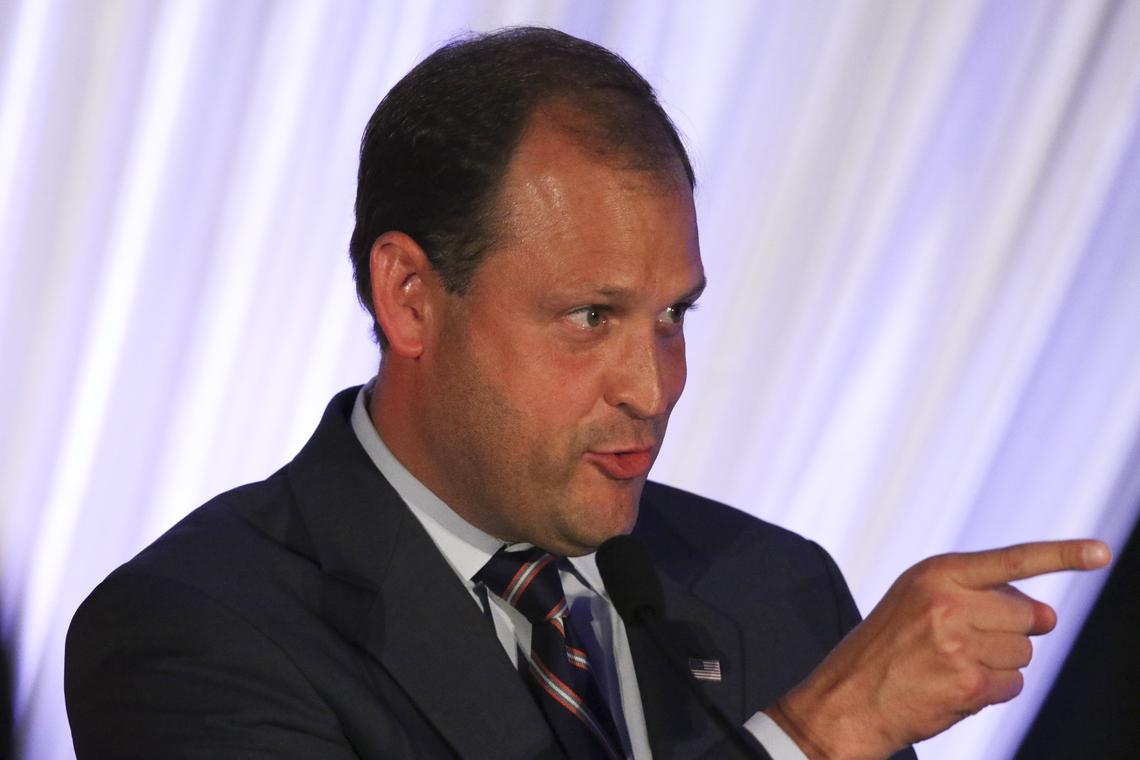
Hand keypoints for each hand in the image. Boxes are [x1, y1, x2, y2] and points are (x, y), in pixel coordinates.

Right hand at [767, 539, 1110, 759]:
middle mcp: (948, 602)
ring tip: (951, 666)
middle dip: (1011, 632)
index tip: (1100, 552)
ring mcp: (958, 644)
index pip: (1012, 560)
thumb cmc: (886, 648)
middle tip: (970, 643)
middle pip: (1026, 615)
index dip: (1062, 555)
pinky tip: (954, 688)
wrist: (847, 698)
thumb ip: (978, 595)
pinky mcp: (967, 683)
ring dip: (998, 665)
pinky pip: (1012, 686)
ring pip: (1022, 653)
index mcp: (935, 573)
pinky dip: (992, 692)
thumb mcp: (918, 601)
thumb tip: (1049, 615)